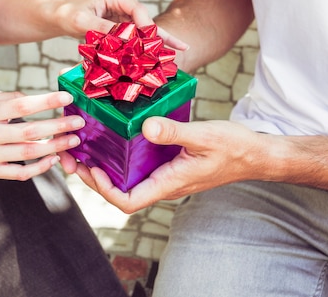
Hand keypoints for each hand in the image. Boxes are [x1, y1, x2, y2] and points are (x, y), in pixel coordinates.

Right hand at [0, 91, 84, 180]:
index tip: (67, 98)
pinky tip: (54, 159)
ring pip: (29, 154)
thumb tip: (35, 100)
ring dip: (55, 147)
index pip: (21, 105)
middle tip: (79, 122)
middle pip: (30, 132)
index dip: (46, 102)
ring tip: (73, 140)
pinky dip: (39, 168)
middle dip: (58, 127)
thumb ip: (7, 99)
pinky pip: (20, 173)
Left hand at [52, 0, 188, 50]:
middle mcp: (126, 3)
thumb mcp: (82, 22)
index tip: (152, 44)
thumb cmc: (69, 15)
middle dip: (162, 36)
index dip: (147, 27)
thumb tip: (123, 39)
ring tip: (178, 53)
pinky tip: (163, 57)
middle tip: (182, 48)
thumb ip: (103, 28)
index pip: (138, 10)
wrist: (61, 17)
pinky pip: (138, 38)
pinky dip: (147, 48)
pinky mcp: (124, 27)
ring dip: (157, 44)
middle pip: (147, 21)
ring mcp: (127, 15)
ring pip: (146, 31)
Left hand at [60, 117, 267, 212]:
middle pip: (121, 190)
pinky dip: (123, 155)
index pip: (129, 201)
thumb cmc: (234, 148)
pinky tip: (116, 136)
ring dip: (105, 166)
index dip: (104, 190)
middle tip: (73, 155)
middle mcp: (164, 183)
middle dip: (94, 177)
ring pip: (128, 178)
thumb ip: (174, 132)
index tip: (92, 169)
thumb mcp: (204, 136)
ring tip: (86, 146)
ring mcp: (166, 175)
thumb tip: (145, 126)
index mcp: (169, 183)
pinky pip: (140, 166)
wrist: (255, 154)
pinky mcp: (170, 164)